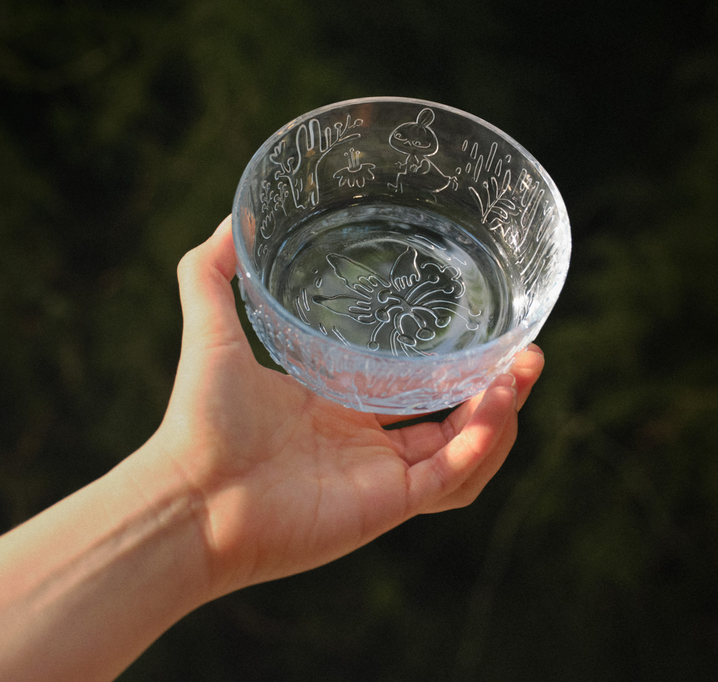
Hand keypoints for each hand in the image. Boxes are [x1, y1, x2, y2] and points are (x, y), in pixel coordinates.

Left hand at [154, 216, 544, 600]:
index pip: (412, 383)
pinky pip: (450, 480)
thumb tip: (233, 212)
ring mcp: (380, 475)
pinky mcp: (387, 505)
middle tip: (529, 353)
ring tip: (521, 373)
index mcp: (339, 404)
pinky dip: (477, 448)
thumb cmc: (197, 421)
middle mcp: (366, 440)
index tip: (484, 329)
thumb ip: (212, 268)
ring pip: (464, 450)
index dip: (452, 361)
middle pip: (452, 416)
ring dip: (499, 416)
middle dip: (496, 388)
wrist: (188, 496)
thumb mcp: (211, 328)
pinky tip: (492, 409)